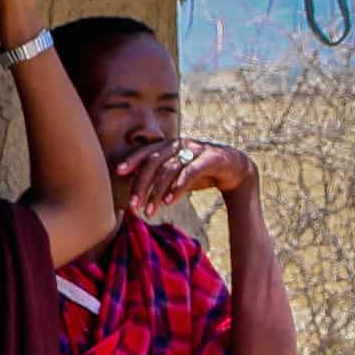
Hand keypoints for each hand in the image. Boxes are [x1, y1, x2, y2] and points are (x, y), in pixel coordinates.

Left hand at [116, 138, 253, 217]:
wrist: (235, 169)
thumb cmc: (201, 172)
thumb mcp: (177, 175)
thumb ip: (159, 179)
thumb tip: (137, 196)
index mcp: (171, 145)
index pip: (147, 152)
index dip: (133, 160)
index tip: (119, 173)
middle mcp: (181, 144)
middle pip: (154, 162)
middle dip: (141, 184)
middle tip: (133, 205)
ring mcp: (197, 149)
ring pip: (170, 169)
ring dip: (157, 192)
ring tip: (150, 211)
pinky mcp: (211, 158)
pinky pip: (190, 172)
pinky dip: (178, 188)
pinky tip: (170, 202)